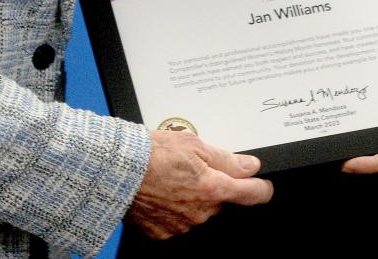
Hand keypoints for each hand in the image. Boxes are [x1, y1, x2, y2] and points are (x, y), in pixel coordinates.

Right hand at [127, 129, 272, 238]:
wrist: (116, 170)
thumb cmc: (151, 153)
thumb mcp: (193, 144)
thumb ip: (225, 159)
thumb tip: (250, 166)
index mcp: (213, 189)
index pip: (253, 194)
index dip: (261, 187)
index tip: (261, 183)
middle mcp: (201, 212)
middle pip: (221, 200)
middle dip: (214, 185)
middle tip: (194, 167)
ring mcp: (182, 225)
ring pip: (200, 210)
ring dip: (193, 197)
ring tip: (171, 177)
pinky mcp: (163, 233)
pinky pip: (178, 220)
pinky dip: (174, 208)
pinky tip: (162, 191)